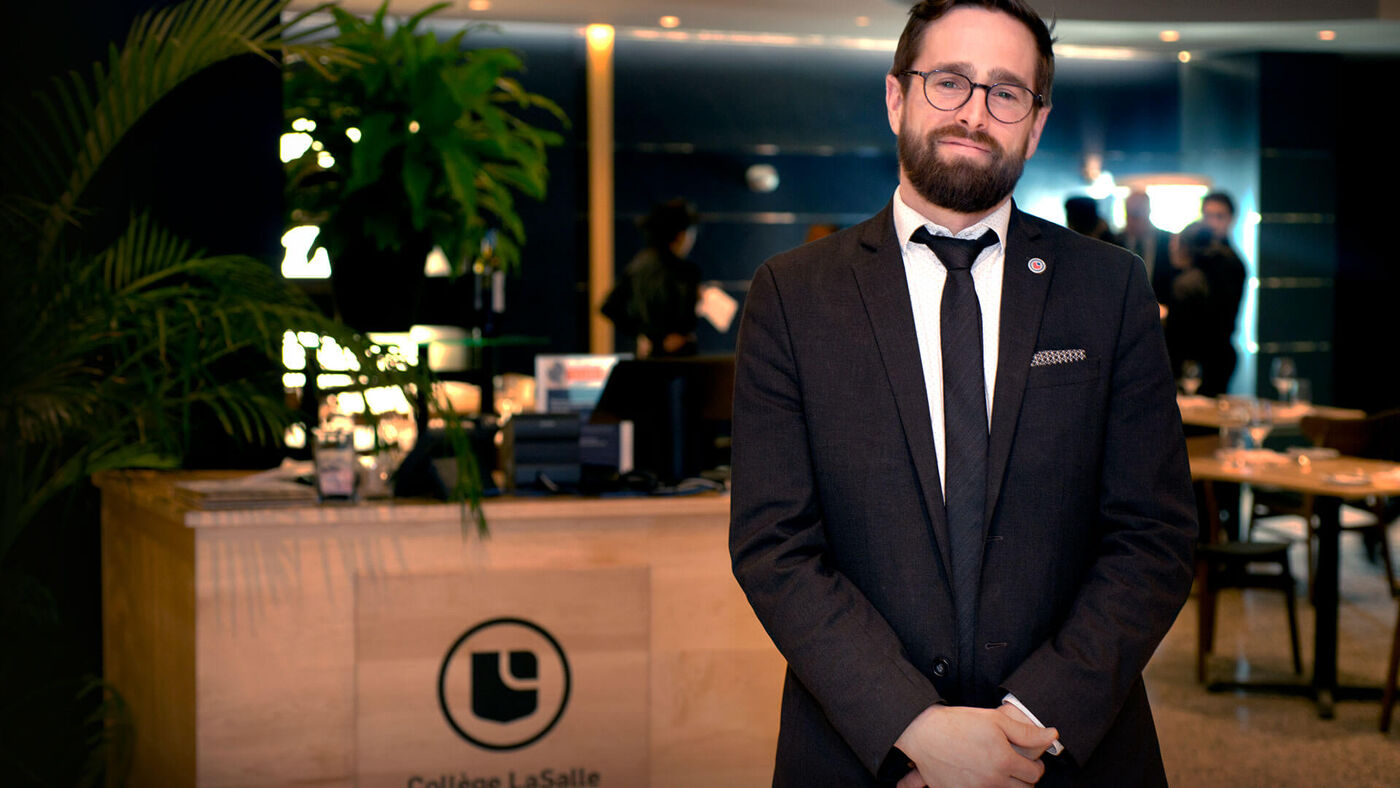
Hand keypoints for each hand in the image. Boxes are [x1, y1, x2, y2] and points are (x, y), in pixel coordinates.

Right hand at [894, 704, 1058, 786]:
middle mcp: (993, 781)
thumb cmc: (959, 723)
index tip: (1027, 760)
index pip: (1035, 774)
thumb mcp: (995, 720)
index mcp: (1005, 762)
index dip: (1035, 766)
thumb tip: (1052, 735)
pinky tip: (981, 777)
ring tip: (998, 771)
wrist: (924, 734)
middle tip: (1015, 767)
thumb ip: (1026, 731)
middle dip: (1024, 779)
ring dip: (1008, 786)